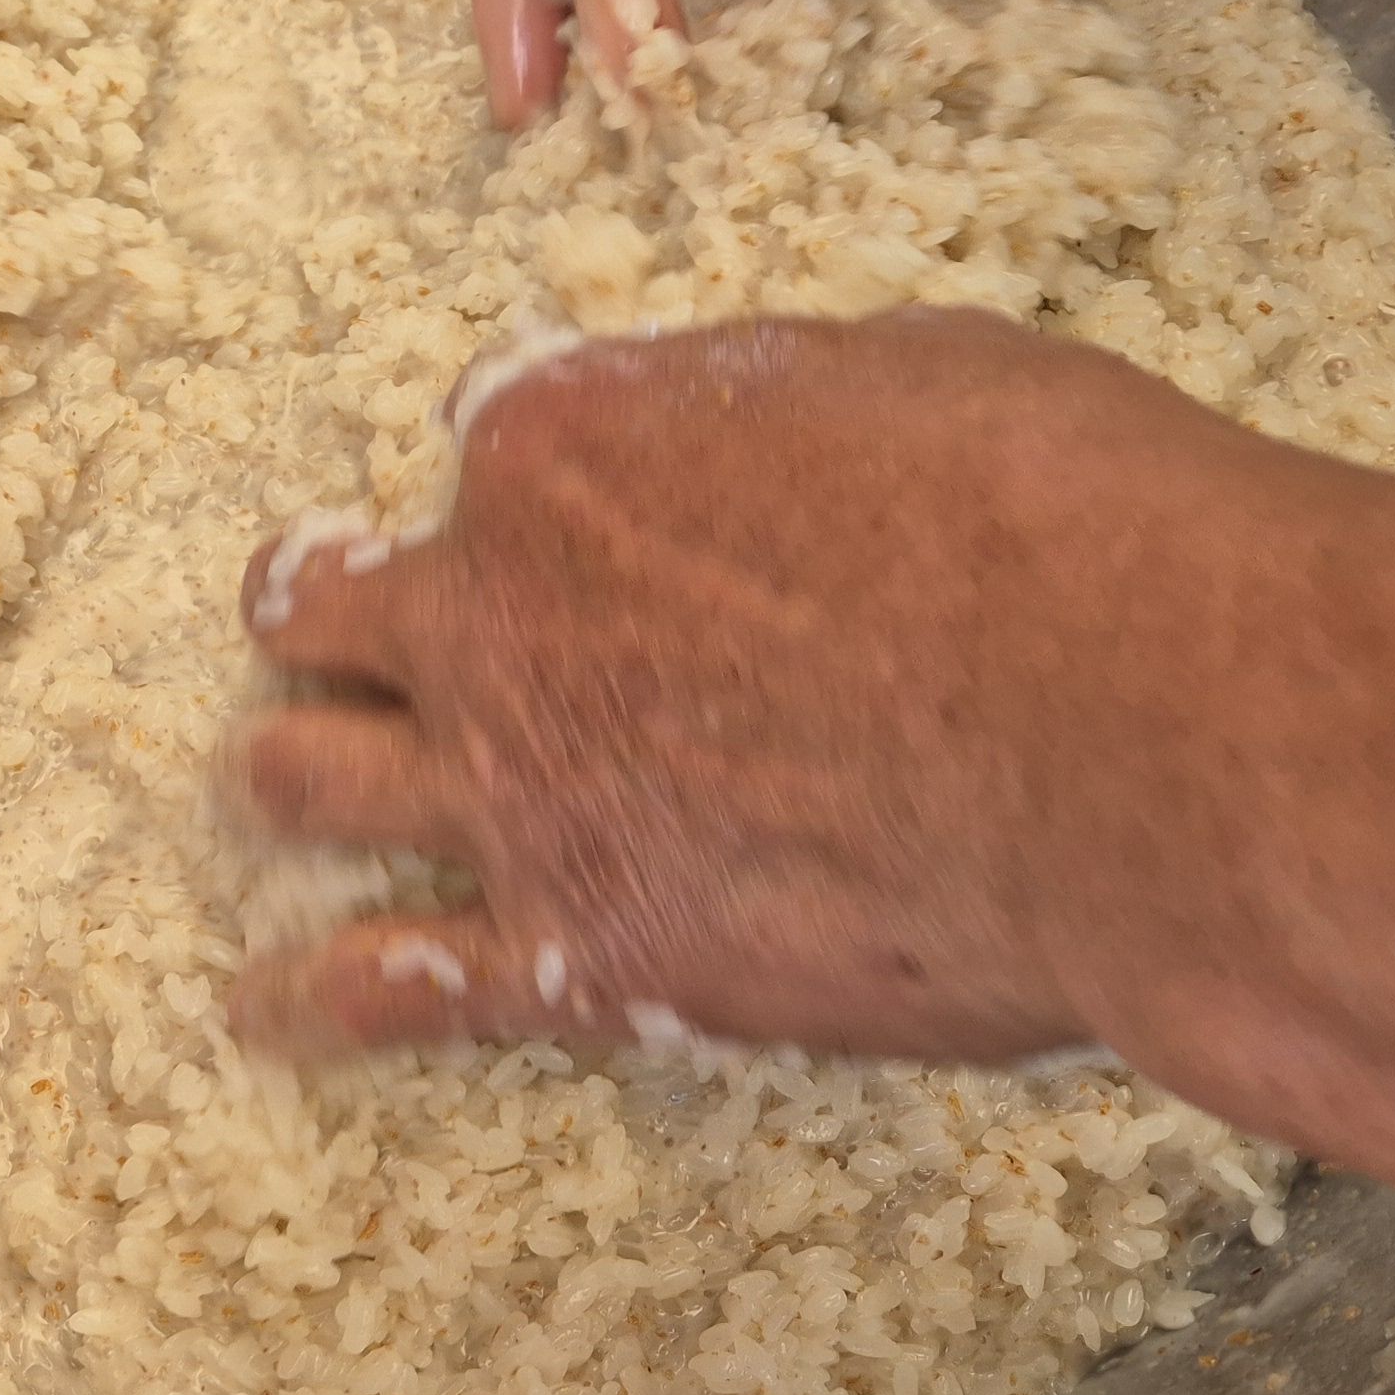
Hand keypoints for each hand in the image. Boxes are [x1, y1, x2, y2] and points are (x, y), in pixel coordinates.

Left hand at [223, 312, 1394, 1063]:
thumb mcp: (913, 383)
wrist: (1137, 735)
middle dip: (336, 616)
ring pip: (308, 777)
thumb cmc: (1065, 528)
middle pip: (338, 604)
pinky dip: (312, 1001)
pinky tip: (258, 1012)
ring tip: (275, 782)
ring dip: (291, 774)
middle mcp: (495, 603)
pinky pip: (389, 987)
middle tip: (343, 637)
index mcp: (568, 442)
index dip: (533, 489)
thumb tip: (792, 454)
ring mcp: (513, 784)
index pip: (492, 449)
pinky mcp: (574, 947)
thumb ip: (787, 424)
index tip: (573, 517)